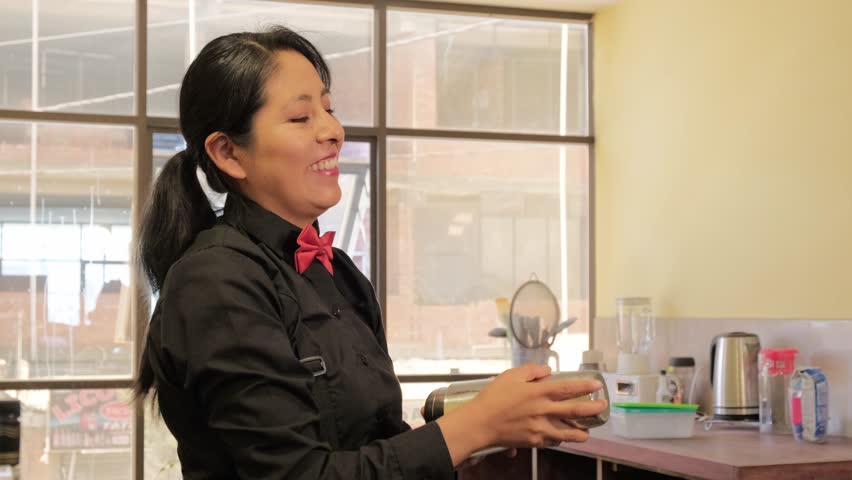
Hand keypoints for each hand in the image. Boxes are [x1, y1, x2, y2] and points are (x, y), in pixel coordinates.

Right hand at [434, 364, 606, 466]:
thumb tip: (548, 371)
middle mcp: (544, 410)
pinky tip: (562, 438)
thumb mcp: (511, 375)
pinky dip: (559, 440)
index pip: (568, 388)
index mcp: (539, 392)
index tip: (597, 386)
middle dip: (593, 409)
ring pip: (568, 433)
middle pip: (575, 411)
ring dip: (581, 432)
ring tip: (587, 432)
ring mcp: (540, 428)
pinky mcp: (534, 441)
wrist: (480, 423)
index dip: (585, 387)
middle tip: (603, 407)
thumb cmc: (493, 397)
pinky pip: (552, 441)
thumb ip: (532, 371)